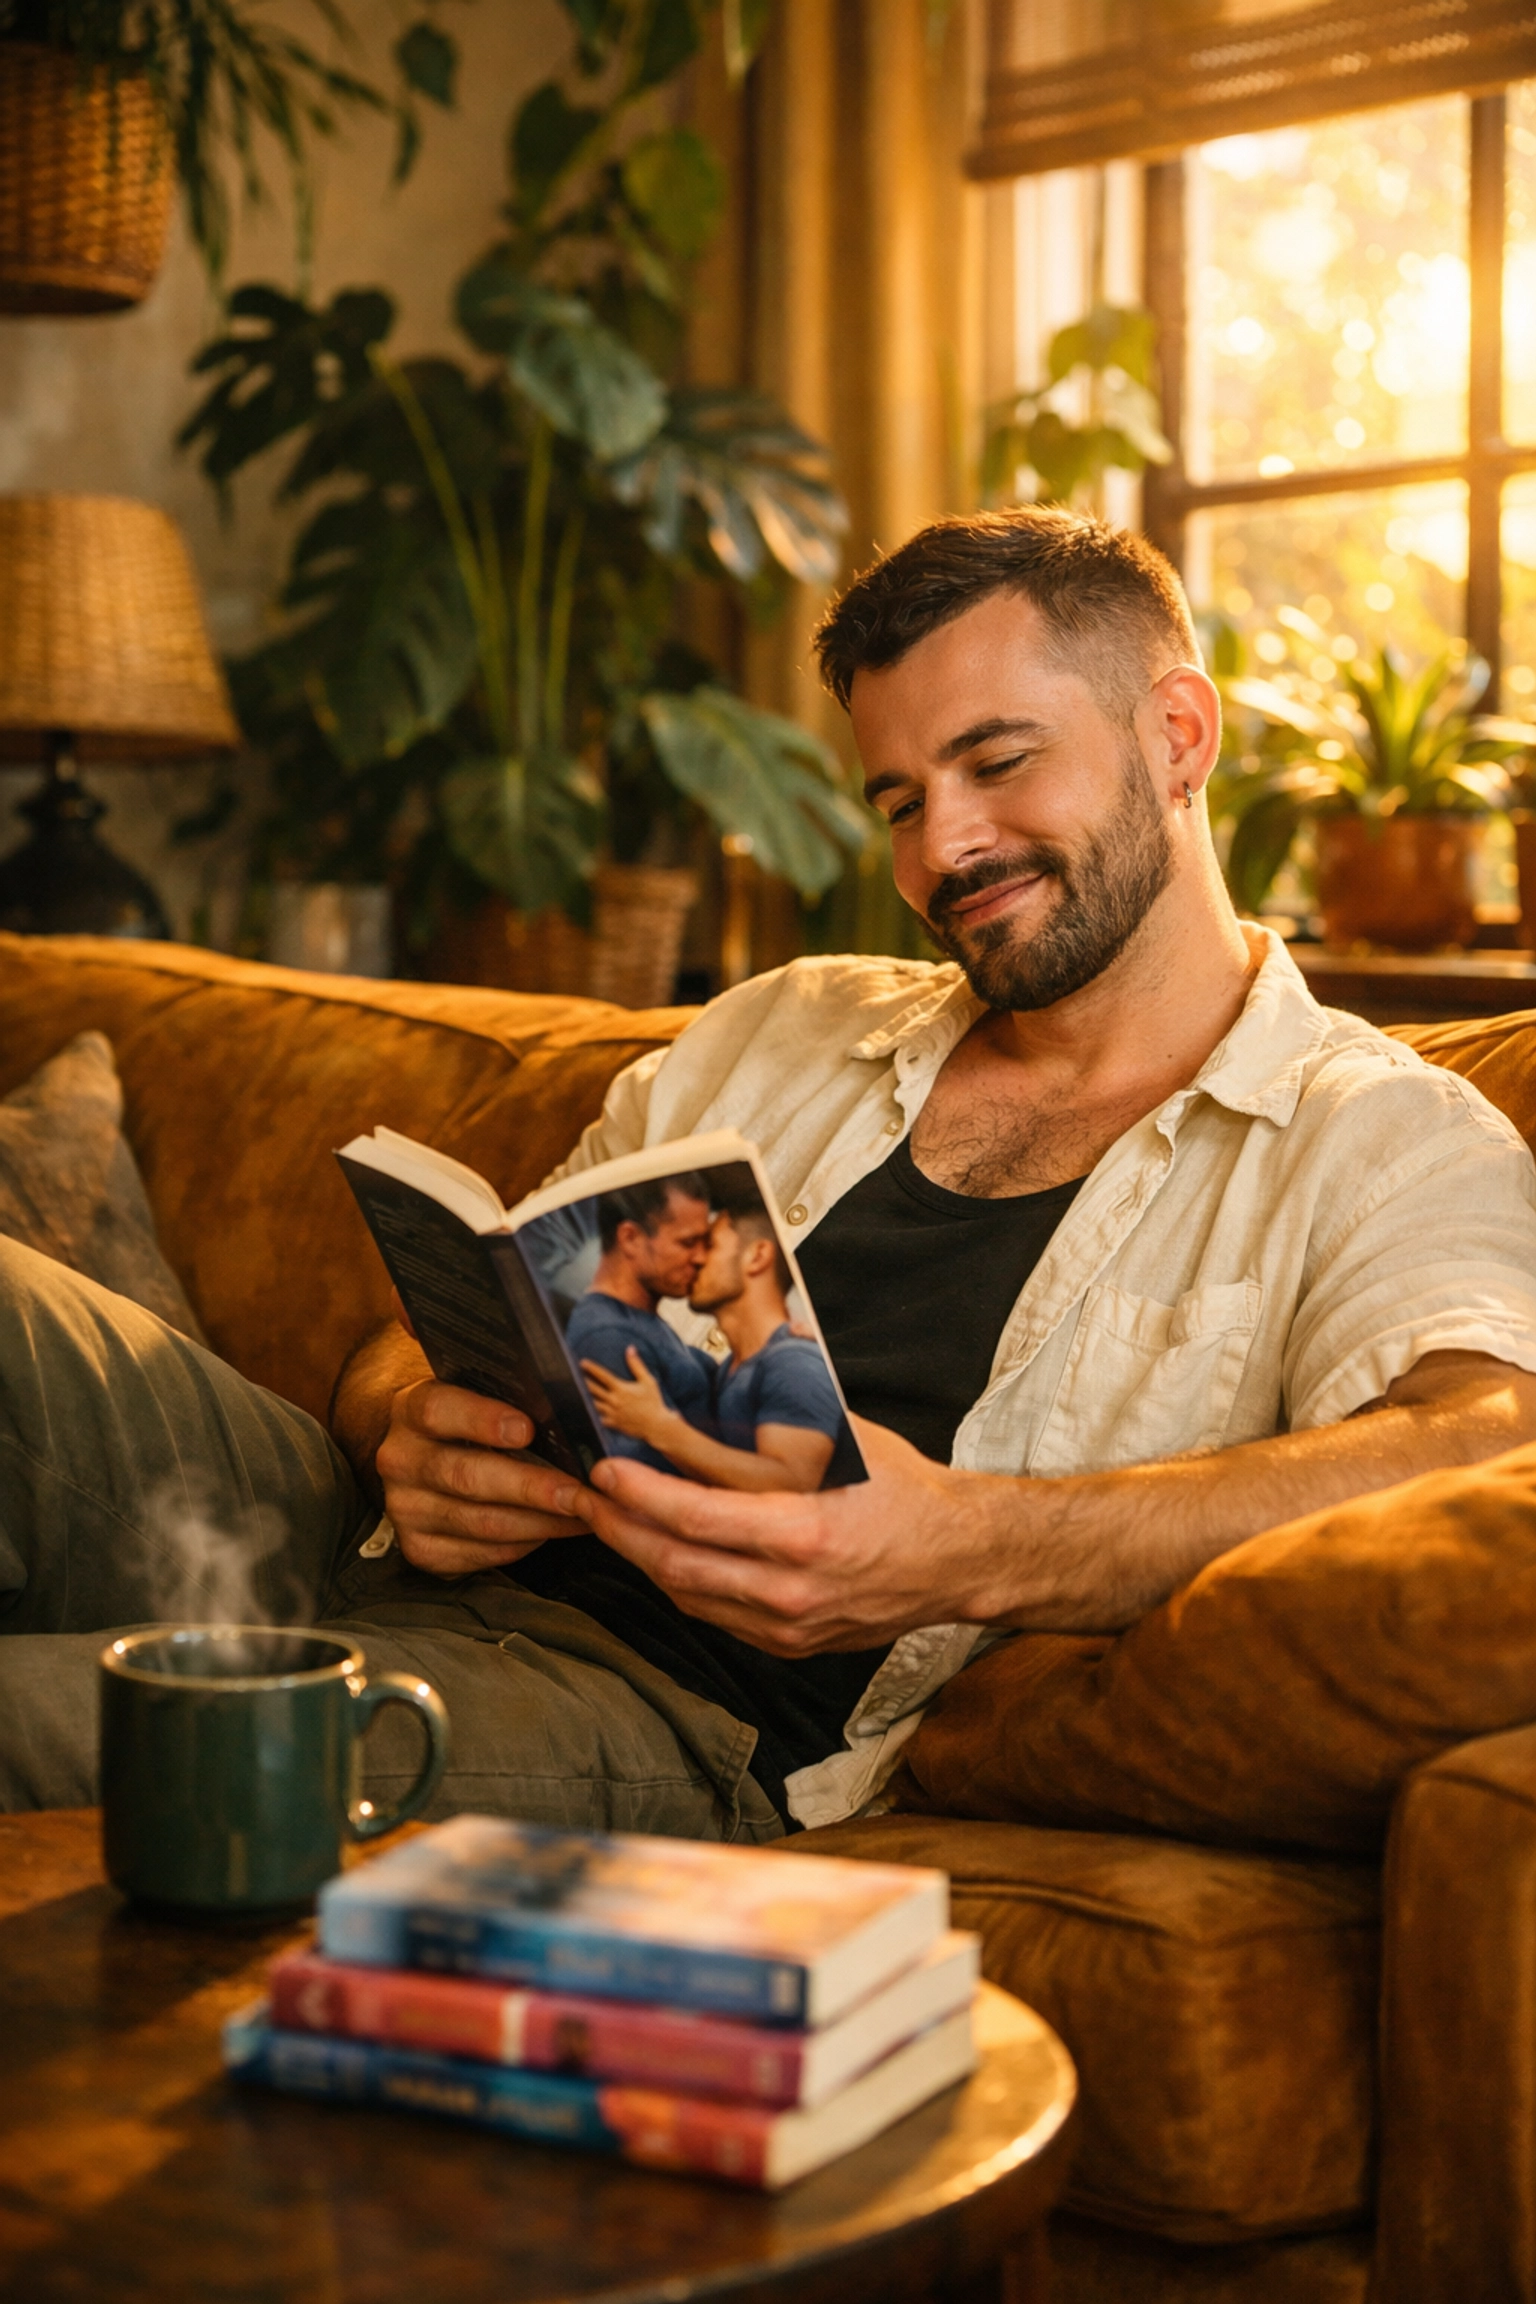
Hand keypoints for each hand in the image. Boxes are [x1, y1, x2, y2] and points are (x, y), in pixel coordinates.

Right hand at [377, 1379, 595, 1578]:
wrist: (426, 1464)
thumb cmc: (469, 1424)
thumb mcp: (474, 1396)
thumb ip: (501, 1392)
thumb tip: (556, 1403)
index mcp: (410, 1410)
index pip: (437, 1410)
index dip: (481, 1420)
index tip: (526, 1429)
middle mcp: (400, 1460)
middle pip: (466, 1476)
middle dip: (530, 1487)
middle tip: (577, 1492)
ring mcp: (406, 1509)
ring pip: (481, 1522)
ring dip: (539, 1522)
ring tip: (581, 1514)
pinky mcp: (421, 1549)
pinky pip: (481, 1553)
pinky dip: (525, 1544)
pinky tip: (554, 1530)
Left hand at [580, 1350, 680, 1450]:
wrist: (656, 1426)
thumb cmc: (654, 1402)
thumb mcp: (648, 1381)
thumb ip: (637, 1365)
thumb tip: (630, 1349)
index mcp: (621, 1389)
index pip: (602, 1376)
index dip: (591, 1368)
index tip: (582, 1362)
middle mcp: (614, 1401)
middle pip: (592, 1389)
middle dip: (582, 1381)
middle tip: (572, 1375)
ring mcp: (611, 1413)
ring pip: (592, 1404)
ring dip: (584, 1397)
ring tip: (575, 1391)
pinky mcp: (612, 1423)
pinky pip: (597, 1418)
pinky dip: (590, 1413)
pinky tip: (584, 1409)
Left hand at [583, 1416, 999, 1652]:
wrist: (961, 1561)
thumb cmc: (908, 1494)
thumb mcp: (849, 1447)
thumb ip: (783, 1431)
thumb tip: (723, 1395)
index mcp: (804, 1534)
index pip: (696, 1520)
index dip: (640, 1497)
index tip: (603, 1472)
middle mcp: (791, 1591)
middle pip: (676, 1568)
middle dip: (622, 1531)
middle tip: (587, 1499)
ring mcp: (790, 1627)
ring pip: (689, 1598)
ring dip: (644, 1560)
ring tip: (613, 1522)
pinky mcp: (792, 1645)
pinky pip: (717, 1617)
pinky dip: (682, 1585)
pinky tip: (663, 1555)